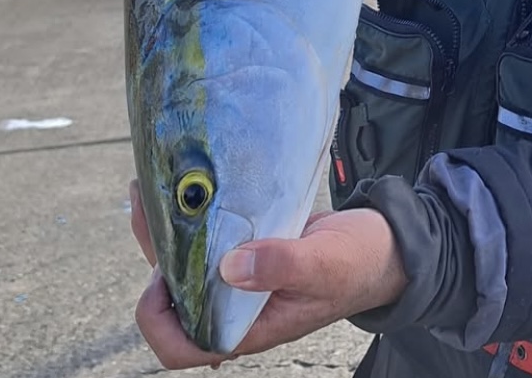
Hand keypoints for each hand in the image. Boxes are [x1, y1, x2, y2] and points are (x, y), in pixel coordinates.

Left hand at [129, 179, 407, 370]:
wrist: (385, 245)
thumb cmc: (359, 263)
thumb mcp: (324, 264)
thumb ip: (281, 266)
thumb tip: (230, 268)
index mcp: (250, 326)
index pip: (183, 346)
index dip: (160, 318)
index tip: (161, 274)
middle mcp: (237, 306)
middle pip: (173, 297)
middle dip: (153, 252)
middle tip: (146, 200)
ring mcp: (241, 279)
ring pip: (187, 263)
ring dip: (167, 230)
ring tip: (152, 185)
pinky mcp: (249, 249)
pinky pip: (208, 240)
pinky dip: (193, 217)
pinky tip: (187, 186)